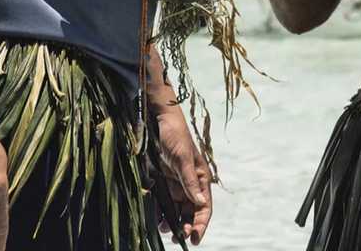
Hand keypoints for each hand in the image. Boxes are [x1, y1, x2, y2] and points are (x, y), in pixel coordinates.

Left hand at [153, 105, 212, 244]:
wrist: (157, 120)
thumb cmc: (175, 135)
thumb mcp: (183, 158)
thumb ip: (190, 181)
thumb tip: (201, 203)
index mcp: (200, 179)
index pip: (204, 207)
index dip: (201, 224)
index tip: (194, 239)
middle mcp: (189, 184)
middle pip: (190, 212)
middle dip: (186, 227)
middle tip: (177, 239)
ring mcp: (175, 184)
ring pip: (176, 210)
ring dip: (172, 222)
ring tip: (164, 230)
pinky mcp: (162, 182)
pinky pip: (163, 202)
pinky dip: (160, 213)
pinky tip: (156, 221)